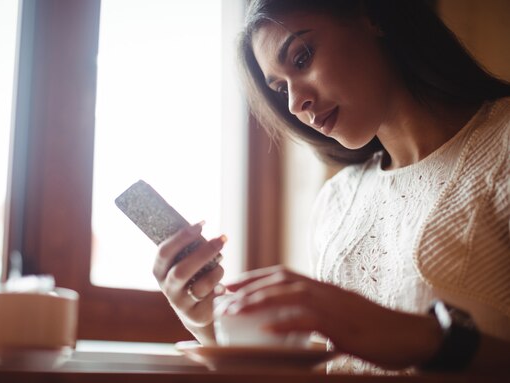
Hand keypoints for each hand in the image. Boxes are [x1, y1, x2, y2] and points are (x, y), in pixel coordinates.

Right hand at [153, 221, 226, 344]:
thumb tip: (201, 225)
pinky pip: (211, 299)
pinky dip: (219, 288)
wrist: (195, 312)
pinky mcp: (195, 315)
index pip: (165, 252)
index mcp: (160, 270)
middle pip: (182, 270)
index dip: (182, 237)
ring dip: (216, 272)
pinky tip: (222, 287)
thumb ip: (188, 249)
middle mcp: (167, 287)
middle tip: (221, 239)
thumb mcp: (184, 263)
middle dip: (204, 253)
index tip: (201, 224)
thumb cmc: (192, 278)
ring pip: (199, 287)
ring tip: (221, 265)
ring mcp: (180, 303)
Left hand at [225, 266, 442, 369]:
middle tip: (224, 296)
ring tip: (235, 310)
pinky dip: (285, 324)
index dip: (256, 278)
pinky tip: (266, 330)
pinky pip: (310, 321)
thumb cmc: (379, 332)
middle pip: (282, 280)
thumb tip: (299, 330)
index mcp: (326, 289)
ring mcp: (336, 307)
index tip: (233, 285)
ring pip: (290, 296)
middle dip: (249, 286)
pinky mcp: (344, 327)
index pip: (285, 275)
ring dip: (259, 301)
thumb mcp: (345, 320)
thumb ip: (321, 320)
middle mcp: (328, 292)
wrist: (414, 337)